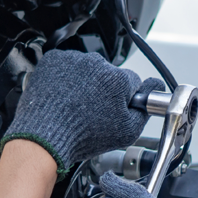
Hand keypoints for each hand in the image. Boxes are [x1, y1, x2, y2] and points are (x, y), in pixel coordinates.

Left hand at [1, 49, 163, 175]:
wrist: (44, 136)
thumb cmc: (81, 136)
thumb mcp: (127, 131)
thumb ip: (145, 108)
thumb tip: (154, 89)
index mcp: (117, 78)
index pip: (131, 82)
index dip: (123, 98)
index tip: (114, 107)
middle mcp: (95, 64)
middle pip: (108, 74)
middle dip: (103, 89)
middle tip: (91, 110)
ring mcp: (72, 60)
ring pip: (86, 69)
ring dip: (83, 81)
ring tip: (73, 104)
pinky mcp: (53, 60)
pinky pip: (65, 65)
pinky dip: (64, 76)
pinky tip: (62, 95)